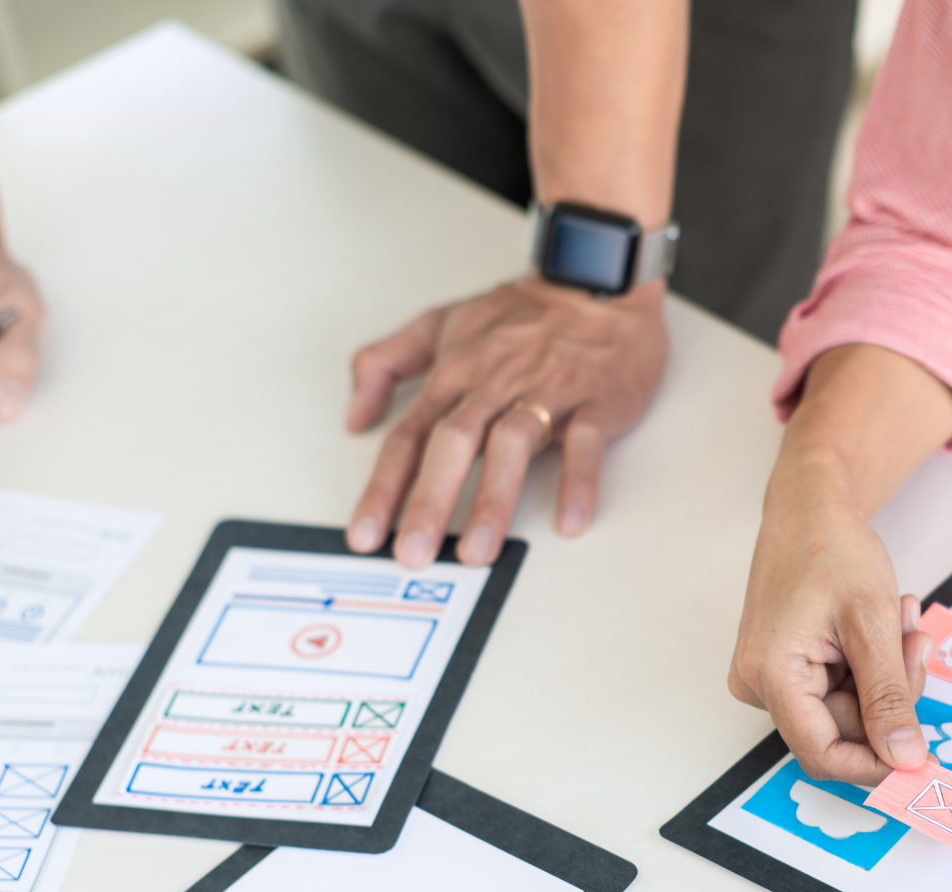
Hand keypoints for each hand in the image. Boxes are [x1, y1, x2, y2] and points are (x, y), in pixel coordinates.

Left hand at [343, 275, 666, 566]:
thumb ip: (387, 363)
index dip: (384, 487)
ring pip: (513, 444)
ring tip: (479, 550)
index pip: (409, 436)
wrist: (596, 278)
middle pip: (452, 444)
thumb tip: (355, 415)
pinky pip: (585, 443)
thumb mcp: (441, 322)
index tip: (365, 533)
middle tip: (413, 553)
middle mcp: (494, 382)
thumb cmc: (524, 311)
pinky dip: (578, 481)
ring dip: (494, 499)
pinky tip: (569, 520)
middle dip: (429, 502)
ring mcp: (547, 390)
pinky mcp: (596, 399)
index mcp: (455, 371)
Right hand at [728, 460, 936, 784]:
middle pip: (842, 729)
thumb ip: (889, 697)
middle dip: (891, 694)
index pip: (822, 754)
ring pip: (847, 708)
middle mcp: (759, 684)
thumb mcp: (873, 624)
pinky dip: (871, 664)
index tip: (921, 754)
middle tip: (915, 642)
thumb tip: (904, 759)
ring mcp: (770, 676)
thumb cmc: (831, 548)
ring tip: (899, 619)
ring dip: (886, 673)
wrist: (808, 507)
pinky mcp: (785, 666)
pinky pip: (839, 688)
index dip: (875, 762)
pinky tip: (883, 623)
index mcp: (771, 675)